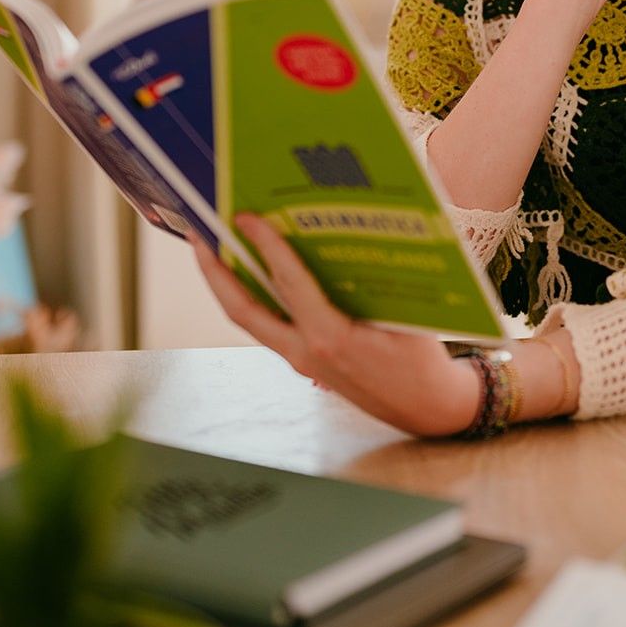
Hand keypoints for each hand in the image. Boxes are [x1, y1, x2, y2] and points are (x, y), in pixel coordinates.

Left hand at [191, 217, 480, 436]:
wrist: (425, 409)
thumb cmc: (421, 360)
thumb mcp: (409, 316)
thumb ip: (380, 279)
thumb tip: (356, 231)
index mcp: (332, 339)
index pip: (291, 285)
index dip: (268, 247)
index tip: (248, 217)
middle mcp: (305, 351)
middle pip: (243, 310)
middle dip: (215, 271)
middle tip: (200, 233)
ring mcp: (300, 359)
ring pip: (249, 319)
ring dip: (225, 284)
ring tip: (213, 247)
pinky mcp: (303, 361)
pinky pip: (267, 324)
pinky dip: (252, 296)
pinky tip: (251, 272)